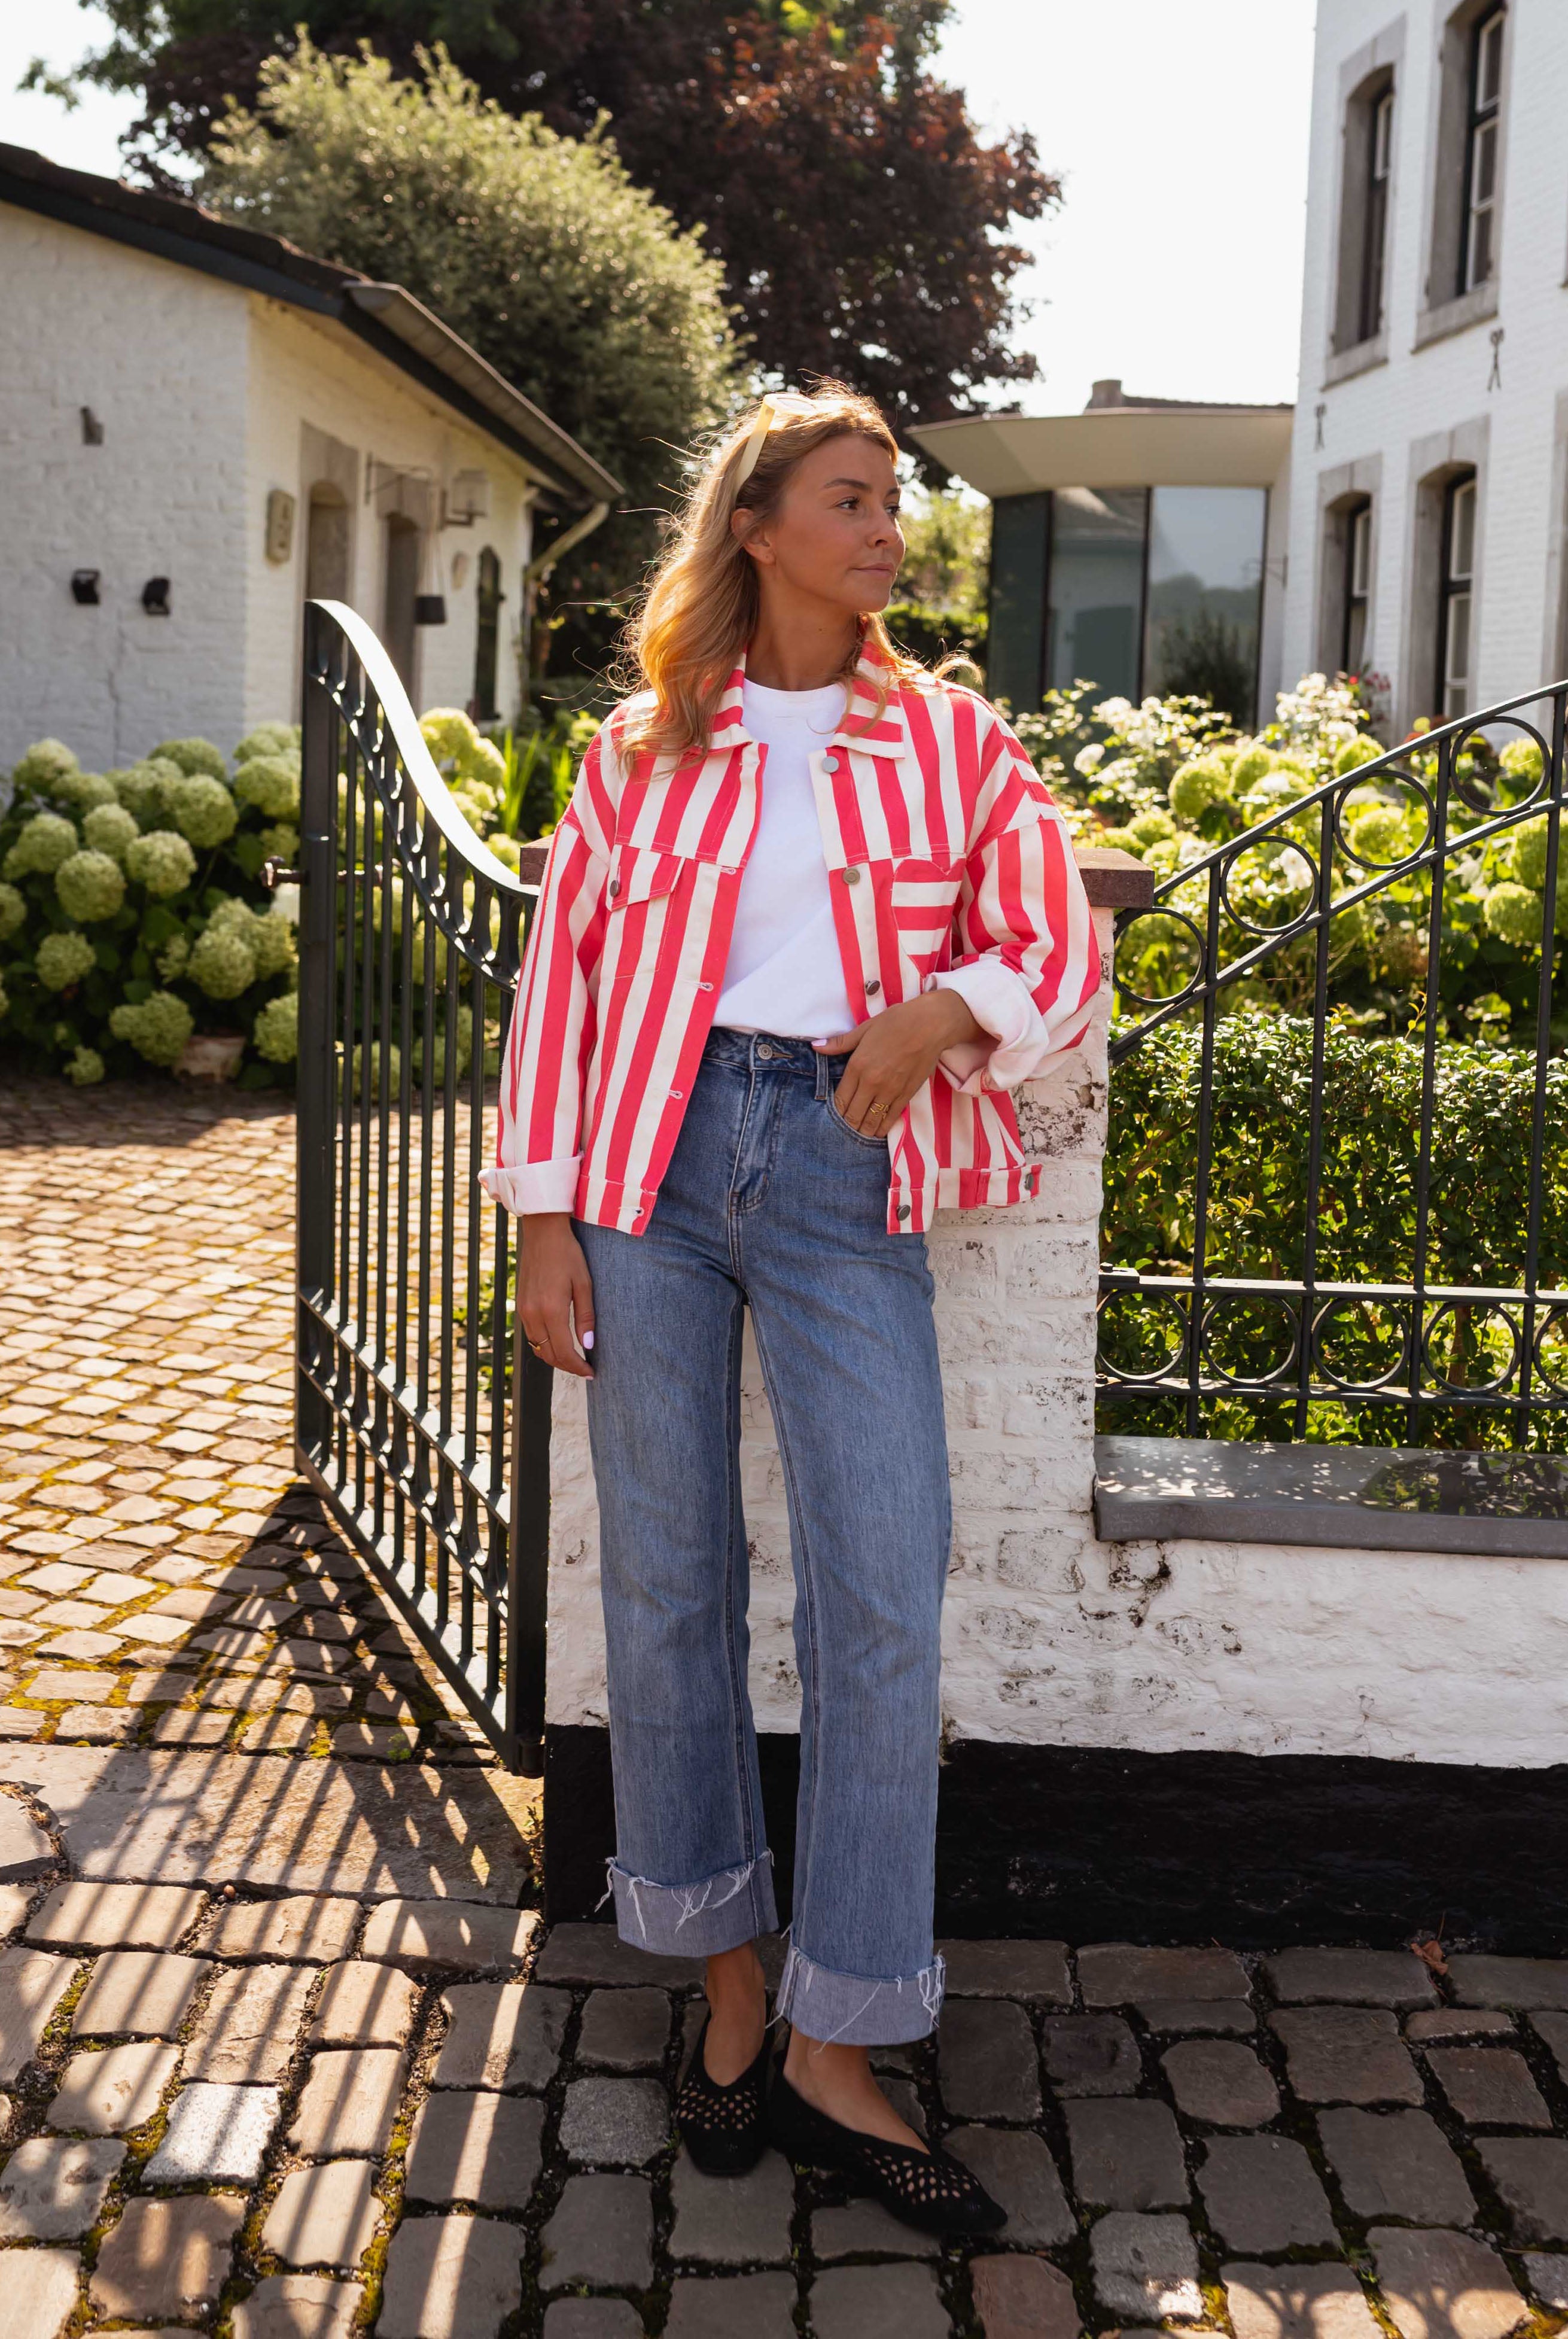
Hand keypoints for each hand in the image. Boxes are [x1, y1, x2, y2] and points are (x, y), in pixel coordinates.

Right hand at [517, 1213, 594, 1378]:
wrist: (542, 1233)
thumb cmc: (568, 1255)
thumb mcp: (584, 1284)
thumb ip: (586, 1317)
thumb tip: (588, 1346)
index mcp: (551, 1310)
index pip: (564, 1352)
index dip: (578, 1367)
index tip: (591, 1373)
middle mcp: (533, 1314)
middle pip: (548, 1355)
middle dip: (567, 1366)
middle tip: (585, 1369)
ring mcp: (523, 1310)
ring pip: (537, 1347)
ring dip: (555, 1357)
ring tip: (574, 1358)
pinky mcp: (520, 1305)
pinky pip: (531, 1335)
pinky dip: (544, 1344)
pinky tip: (559, 1341)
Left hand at [814, 990, 981, 1134]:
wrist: (930, 1025)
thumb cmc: (896, 1022)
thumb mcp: (864, 1029)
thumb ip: (840, 1043)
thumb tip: (815, 1046)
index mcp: (857, 1066)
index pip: (840, 1100)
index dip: (836, 1111)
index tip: (836, 1114)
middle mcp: (871, 1083)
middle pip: (853, 1115)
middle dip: (847, 1123)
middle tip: (846, 1125)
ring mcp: (889, 1092)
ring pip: (870, 1122)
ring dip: (863, 1130)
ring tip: (860, 1131)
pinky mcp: (906, 1096)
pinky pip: (890, 1119)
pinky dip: (882, 1128)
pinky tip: (877, 1131)